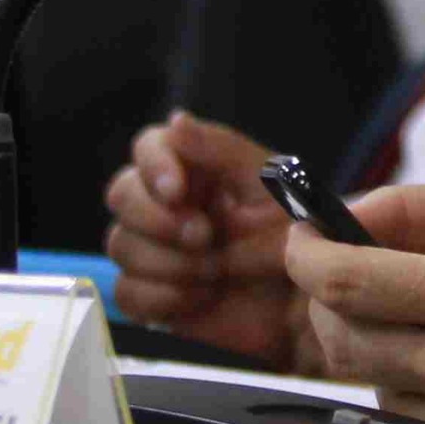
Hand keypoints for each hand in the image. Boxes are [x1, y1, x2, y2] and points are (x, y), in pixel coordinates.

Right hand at [103, 113, 308, 368]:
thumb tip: (176, 119)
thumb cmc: (296, 235)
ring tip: (215, 271)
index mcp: (195, 168)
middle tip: (205, 238)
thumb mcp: (273, 185)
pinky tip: (201, 297)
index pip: (149, 147)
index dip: (154, 166)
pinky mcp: (151, 295)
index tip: (177, 191)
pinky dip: (162, 297)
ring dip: (169, 262)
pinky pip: (126, 293)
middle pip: (122, 193)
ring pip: (120, 245)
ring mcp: (154, 249)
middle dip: (159, 220)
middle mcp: (166, 204)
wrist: (304, 304)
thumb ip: (223, 150)